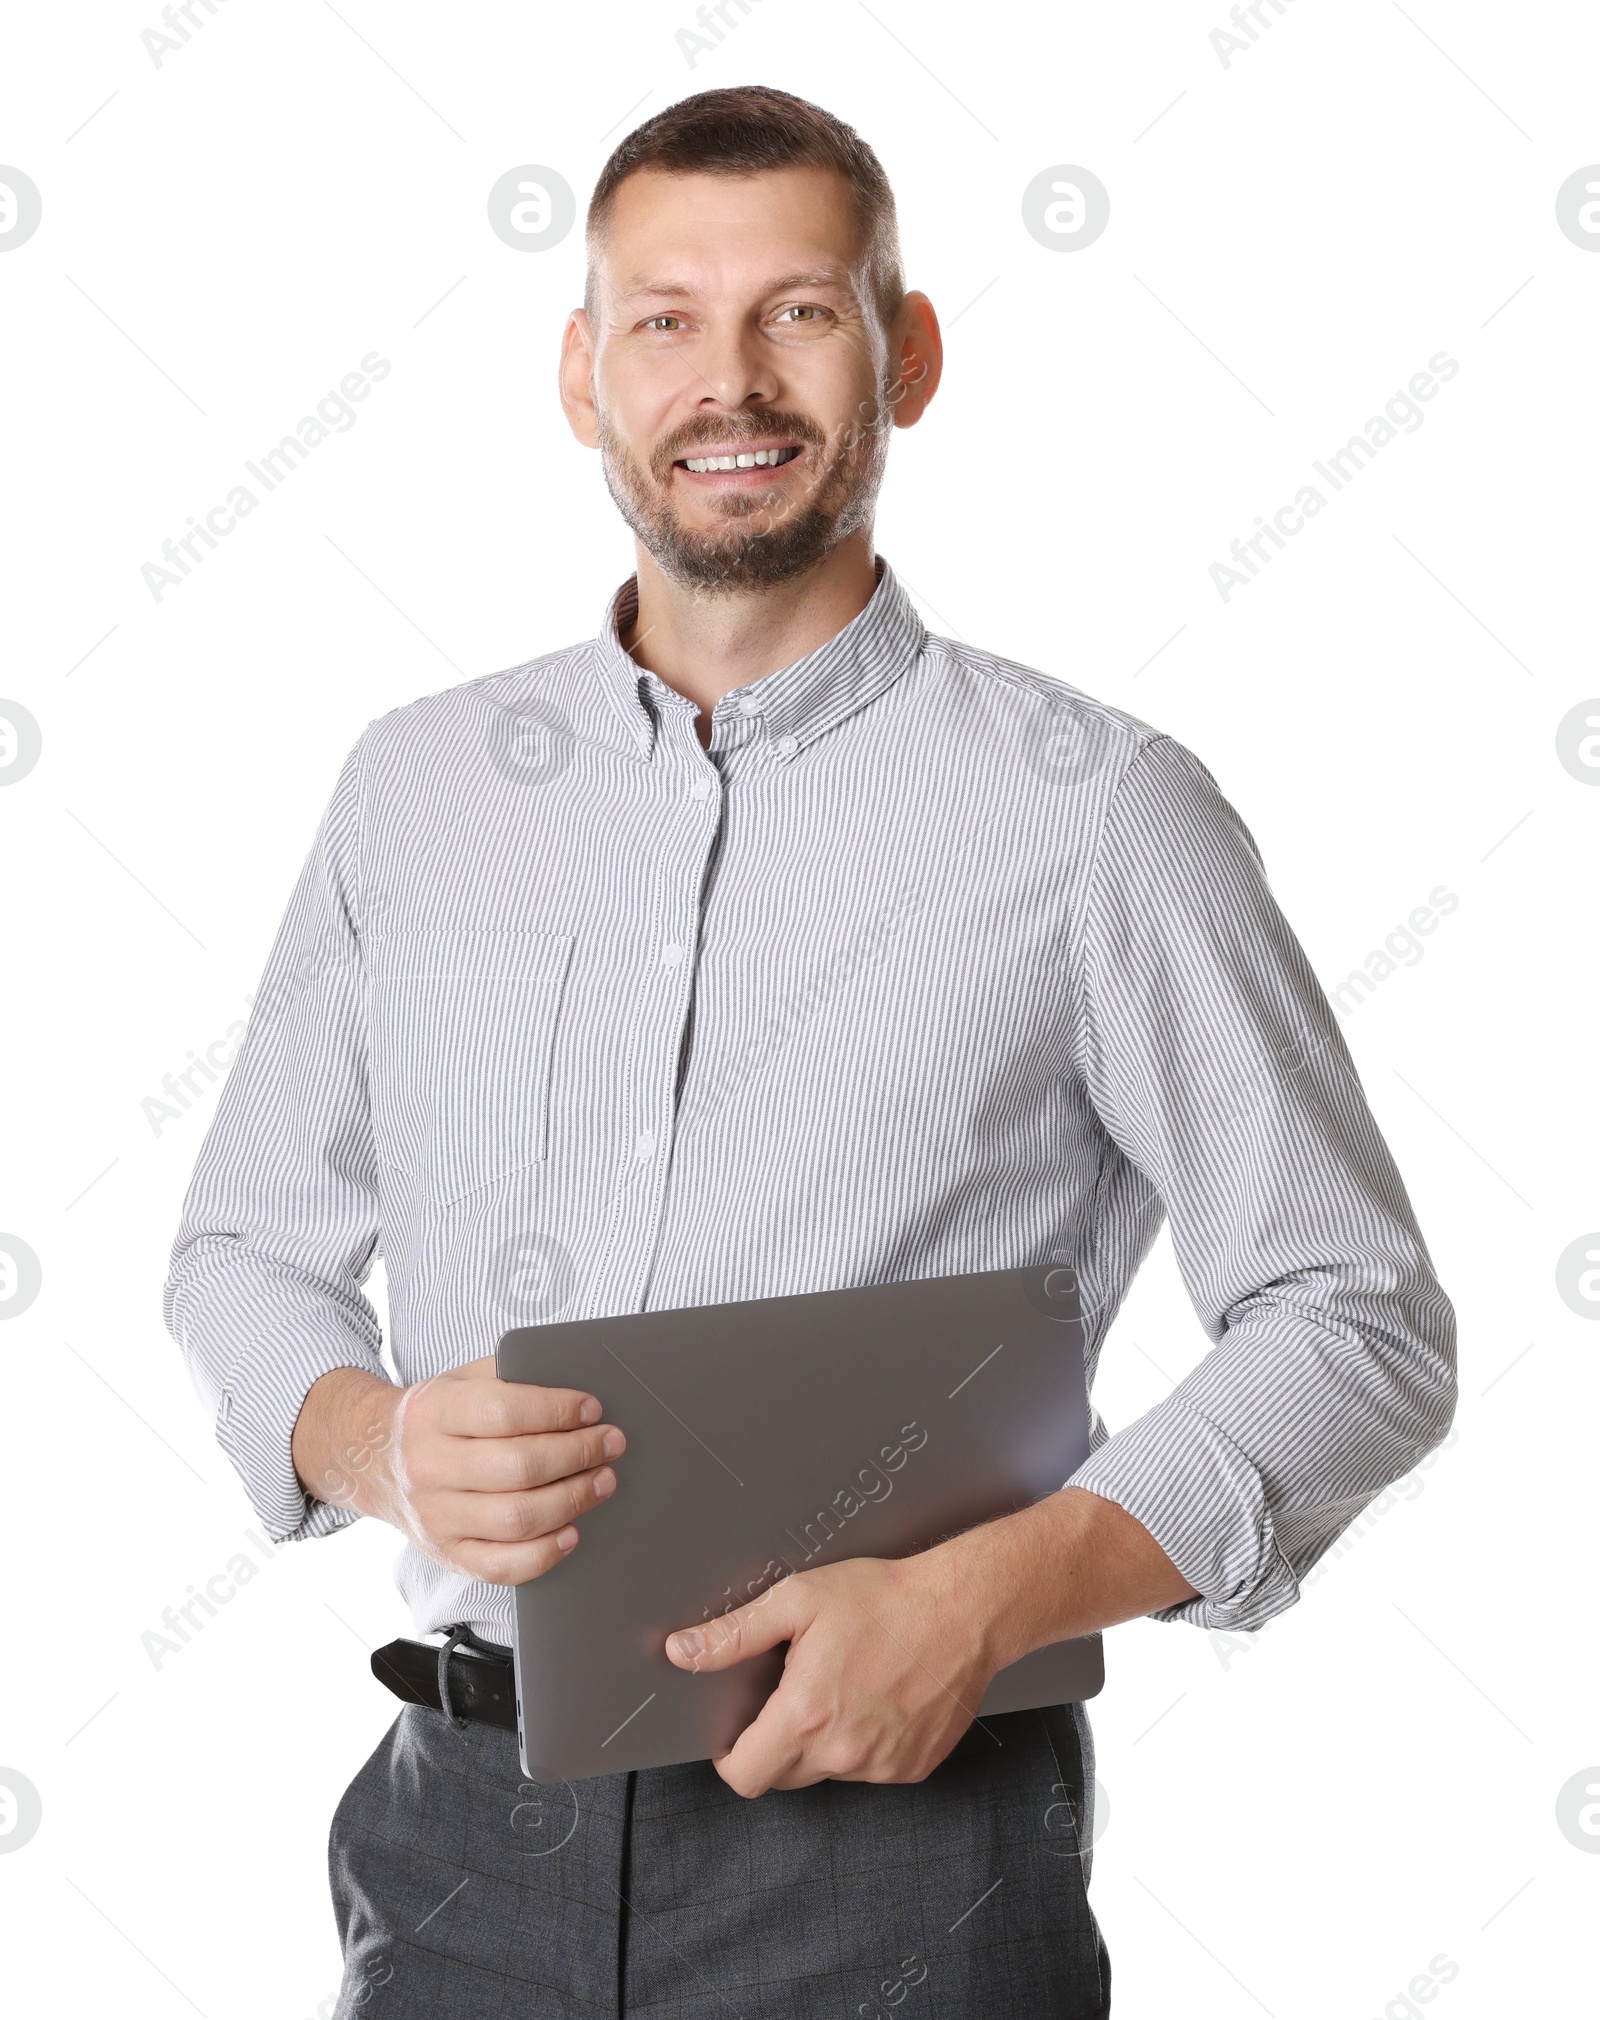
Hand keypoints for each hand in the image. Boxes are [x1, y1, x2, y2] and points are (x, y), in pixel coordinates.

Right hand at [290, 1358, 625, 1583]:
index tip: (591, 1409)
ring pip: (516, 1519)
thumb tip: (573, 1384)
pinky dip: (544, 1554)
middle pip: (518, 1467)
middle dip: (578, 1454)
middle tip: (610, 1444)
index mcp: (432, 1413)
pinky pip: (501, 1566)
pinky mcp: (445, 1554)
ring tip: (602, 1481)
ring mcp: (434, 1516)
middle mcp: (428, 1466)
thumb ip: (509, 1376)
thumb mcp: (460, 1380)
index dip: (557, 1410)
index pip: (504, 1412)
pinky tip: (571, 1531)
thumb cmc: (434, 1416)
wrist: (373, 1458)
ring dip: (573, 1500)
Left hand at [661, 1488, 1198, 1798]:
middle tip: (793, 1690)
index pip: (743, 1777)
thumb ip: (733, 1634)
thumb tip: (681, 1652)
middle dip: (776, 1742)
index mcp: (806, 1716)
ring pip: (829, 1772)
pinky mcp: (914, 1767)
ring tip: (845, 1683)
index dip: (731, 1755)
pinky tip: (879, 1696)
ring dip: (825, 1741)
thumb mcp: (797, 1600)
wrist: (966, 1608)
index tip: (738, 1729)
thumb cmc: (885, 1598)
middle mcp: (843, 1754)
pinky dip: (866, 1743)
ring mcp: (882, 1767)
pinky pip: (872, 1769)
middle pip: (783, 1776)